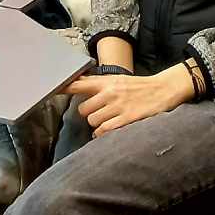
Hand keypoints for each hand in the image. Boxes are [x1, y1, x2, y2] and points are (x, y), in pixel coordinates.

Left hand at [66, 65, 196, 133]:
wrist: (163, 89)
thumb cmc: (139, 87)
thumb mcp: (117, 81)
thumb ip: (98, 85)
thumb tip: (76, 84)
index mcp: (106, 82)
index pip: (78, 84)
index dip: (63, 88)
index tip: (51, 91)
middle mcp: (109, 93)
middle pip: (83, 110)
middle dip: (90, 114)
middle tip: (101, 113)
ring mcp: (117, 106)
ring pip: (93, 122)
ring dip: (98, 124)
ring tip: (109, 120)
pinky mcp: (126, 119)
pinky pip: (105, 131)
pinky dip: (104, 133)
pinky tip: (111, 129)